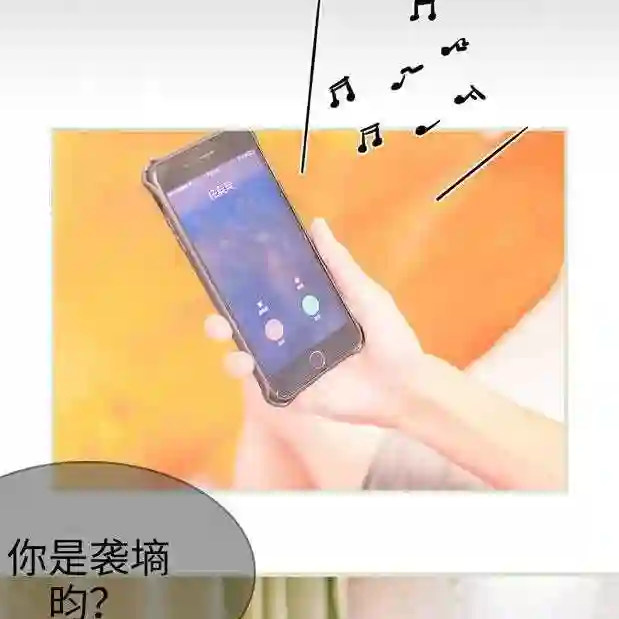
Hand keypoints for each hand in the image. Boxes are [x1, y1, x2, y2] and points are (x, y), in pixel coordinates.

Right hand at [205, 217, 426, 430]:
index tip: (226, 273)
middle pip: (250, 329)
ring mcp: (292, 368)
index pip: (269, 299)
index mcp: (308, 313)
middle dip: (224, 321)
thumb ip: (337, 264)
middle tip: (216, 316)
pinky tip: (245, 361)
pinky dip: (250, 374)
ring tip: (226, 336)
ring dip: (231, 347)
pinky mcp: (296, 393)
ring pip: (250, 357)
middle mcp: (294, 340)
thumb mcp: (362, 292)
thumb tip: (315, 225)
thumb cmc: (389, 337)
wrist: (402, 384)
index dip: (245, 288)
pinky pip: (266, 385)